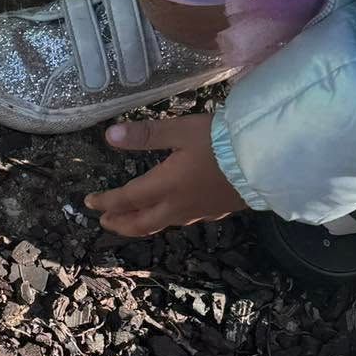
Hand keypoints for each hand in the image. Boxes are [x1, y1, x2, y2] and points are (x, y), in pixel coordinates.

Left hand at [85, 115, 242, 237]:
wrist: (267, 161)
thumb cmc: (222, 142)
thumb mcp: (182, 131)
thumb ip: (146, 135)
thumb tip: (110, 136)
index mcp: (165, 186)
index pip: (126, 199)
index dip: (106, 202)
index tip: (89, 203)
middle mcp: (177, 206)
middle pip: (141, 223)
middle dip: (120, 223)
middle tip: (105, 221)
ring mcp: (198, 213)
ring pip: (161, 225)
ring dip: (140, 224)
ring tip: (130, 221)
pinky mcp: (215, 212)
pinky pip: (181, 221)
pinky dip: (163, 220)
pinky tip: (168, 212)